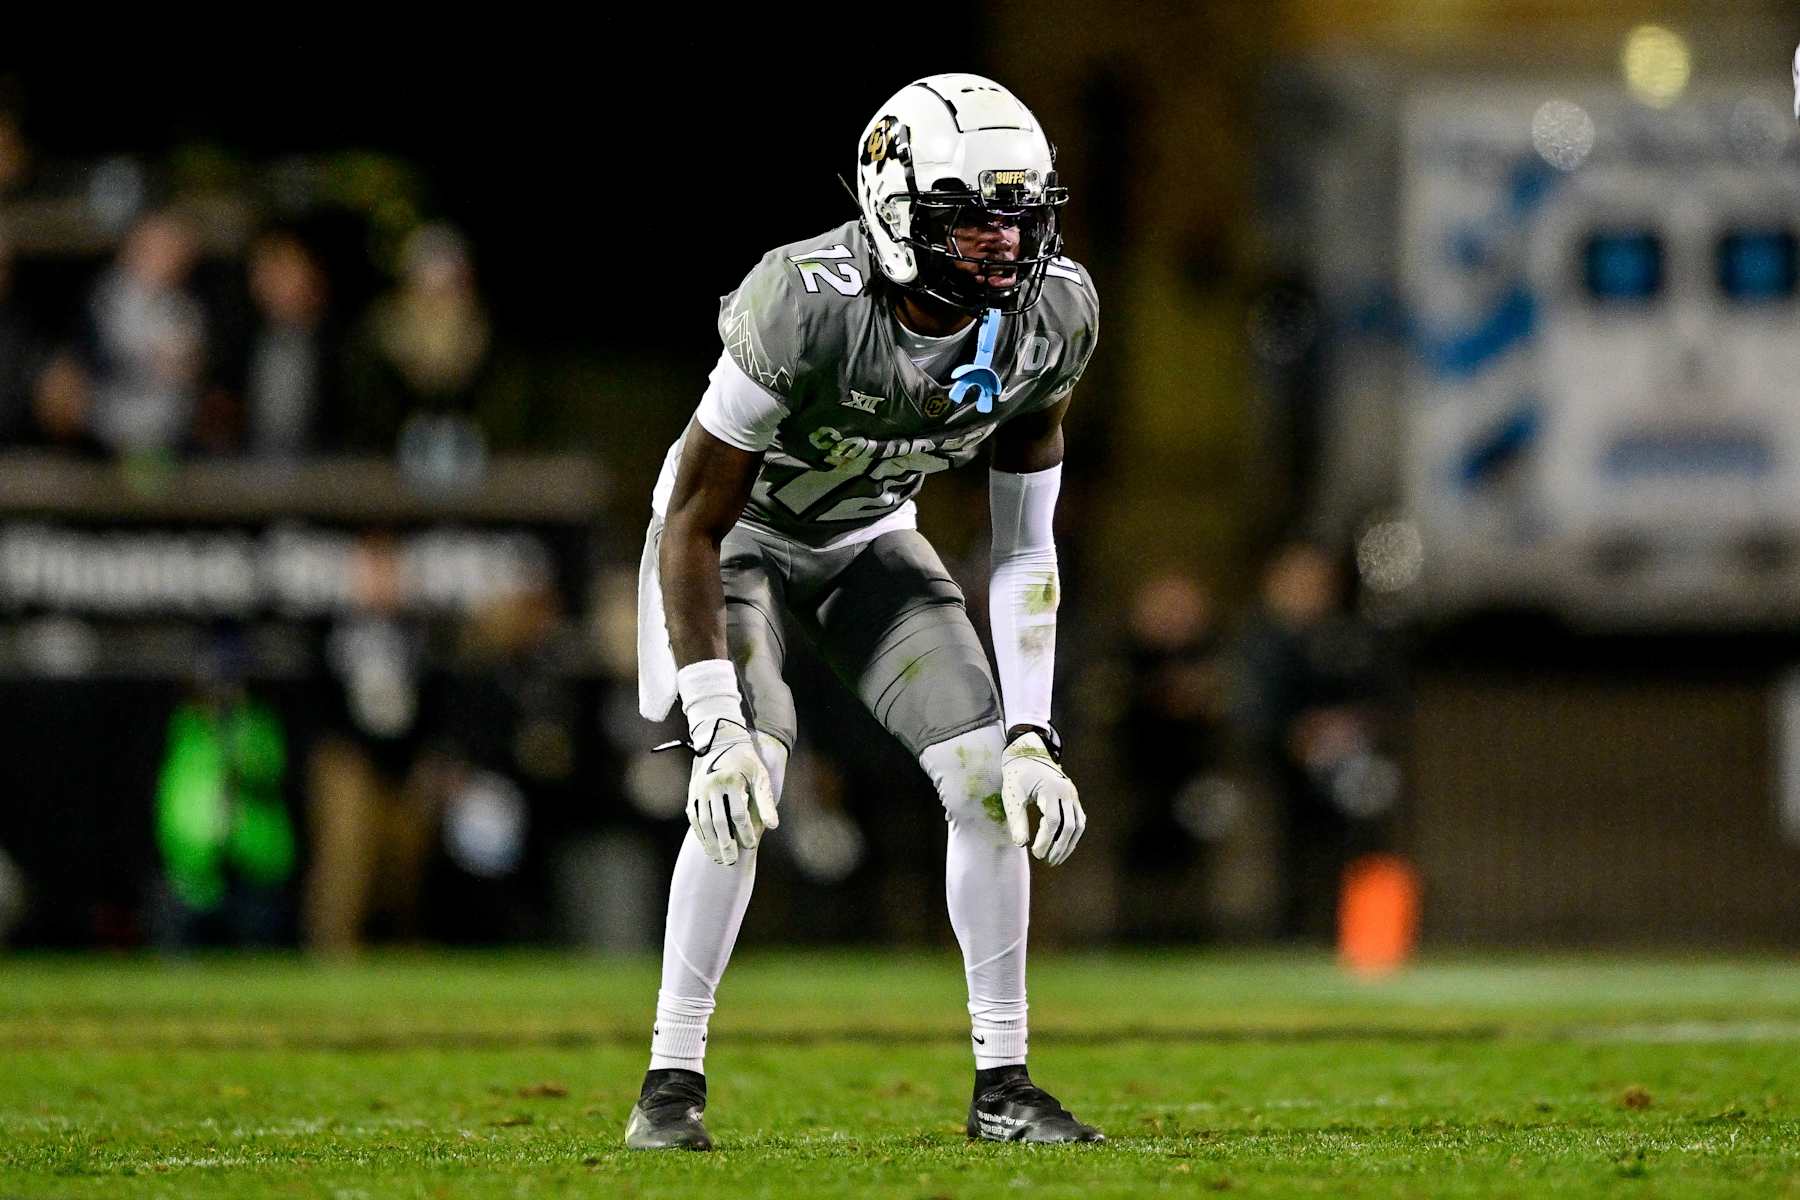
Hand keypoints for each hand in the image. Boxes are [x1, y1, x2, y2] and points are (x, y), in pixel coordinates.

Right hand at [687, 719, 776, 865]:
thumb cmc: (747, 761)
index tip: (751, 844)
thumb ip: (766, 802)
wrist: (722, 741)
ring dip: (710, 843)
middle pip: (718, 822)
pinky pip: (694, 818)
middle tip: (732, 861)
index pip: (738, 814)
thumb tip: (772, 826)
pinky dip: (701, 834)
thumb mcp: (760, 776)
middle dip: (725, 844)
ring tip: (719, 859)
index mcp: (731, 781)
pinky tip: (708, 846)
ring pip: (703, 822)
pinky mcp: (692, 794)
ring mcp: (700, 790)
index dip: (746, 831)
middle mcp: (712, 786)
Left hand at [1001, 731, 1084, 865]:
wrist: (1028, 755)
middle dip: (1059, 847)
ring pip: (1078, 825)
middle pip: (1069, 826)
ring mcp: (1073, 795)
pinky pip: (1078, 820)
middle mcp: (1066, 792)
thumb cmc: (1017, 777)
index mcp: (1050, 790)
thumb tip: (1021, 845)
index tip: (1036, 854)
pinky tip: (1061, 846)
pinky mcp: (1074, 798)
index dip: (1045, 840)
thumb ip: (1017, 820)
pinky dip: (1072, 835)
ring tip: (1055, 859)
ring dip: (1069, 844)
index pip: (1052, 821)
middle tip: (1046, 861)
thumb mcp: (1013, 797)